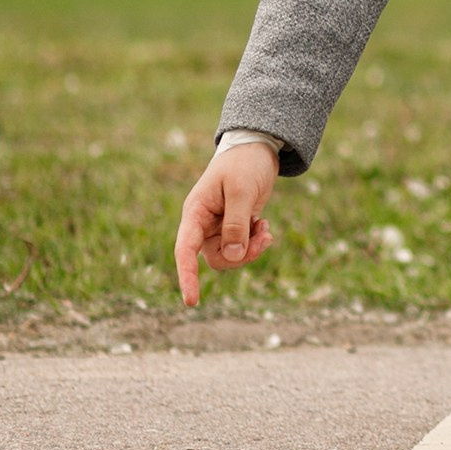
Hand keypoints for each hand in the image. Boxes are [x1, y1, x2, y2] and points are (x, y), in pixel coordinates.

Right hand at [174, 142, 277, 305]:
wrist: (258, 147)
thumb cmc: (244, 164)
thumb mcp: (242, 191)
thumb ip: (236, 223)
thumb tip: (232, 256)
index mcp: (195, 212)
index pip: (184, 251)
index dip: (187, 277)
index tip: (191, 301)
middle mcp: (202, 223)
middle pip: (215, 258)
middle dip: (241, 256)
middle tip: (264, 238)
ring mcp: (218, 226)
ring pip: (230, 255)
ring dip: (251, 249)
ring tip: (266, 230)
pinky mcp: (235, 225)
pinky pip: (242, 246)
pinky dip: (256, 241)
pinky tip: (265, 226)